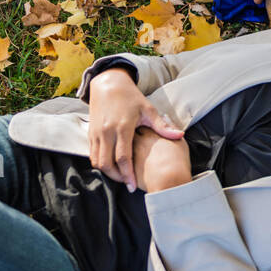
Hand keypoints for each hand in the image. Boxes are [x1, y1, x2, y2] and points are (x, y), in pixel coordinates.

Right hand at [87, 67, 184, 191]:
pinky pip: (92, 154)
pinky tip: (112, 166)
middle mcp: (107, 131)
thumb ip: (162, 125)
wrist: (108, 84)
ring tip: (121, 177)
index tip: (133, 186)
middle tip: (128, 184)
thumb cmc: (130, 97)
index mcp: (122, 127)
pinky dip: (101, 163)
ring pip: (97, 161)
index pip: (123, 157)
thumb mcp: (148, 109)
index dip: (128, 174)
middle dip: (117, 177)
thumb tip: (180, 135)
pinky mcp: (90, 133)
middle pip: (107, 163)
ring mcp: (96, 133)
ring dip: (108, 172)